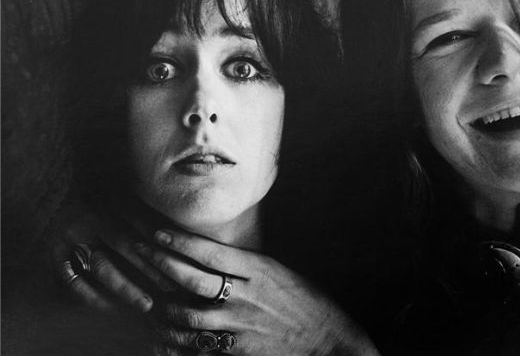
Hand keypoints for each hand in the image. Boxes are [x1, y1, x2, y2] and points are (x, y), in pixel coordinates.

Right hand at [47, 200, 174, 312]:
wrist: (56, 196)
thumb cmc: (101, 200)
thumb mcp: (123, 199)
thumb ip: (147, 214)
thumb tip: (177, 234)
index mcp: (109, 201)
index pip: (141, 223)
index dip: (161, 244)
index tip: (180, 263)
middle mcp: (91, 217)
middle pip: (124, 244)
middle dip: (149, 269)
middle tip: (171, 288)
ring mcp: (71, 236)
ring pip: (102, 267)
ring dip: (126, 289)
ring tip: (147, 305)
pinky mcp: (55, 254)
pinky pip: (74, 281)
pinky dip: (94, 297)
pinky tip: (114, 308)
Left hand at [136, 229, 379, 355]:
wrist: (329, 339)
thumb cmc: (308, 301)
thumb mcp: (281, 272)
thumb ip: (247, 264)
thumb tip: (214, 252)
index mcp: (260, 270)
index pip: (213, 253)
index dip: (181, 241)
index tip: (157, 230)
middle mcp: (247, 296)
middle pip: (193, 279)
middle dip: (160, 263)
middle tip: (136, 249)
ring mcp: (241, 325)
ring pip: (188, 315)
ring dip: (160, 305)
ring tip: (141, 293)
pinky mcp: (238, 350)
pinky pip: (198, 345)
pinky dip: (175, 340)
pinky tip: (159, 334)